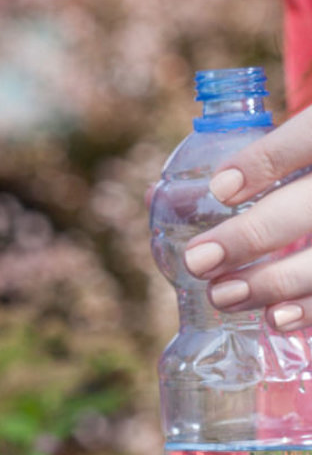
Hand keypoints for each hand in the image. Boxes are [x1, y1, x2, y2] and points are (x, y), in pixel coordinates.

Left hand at [183, 106, 311, 328]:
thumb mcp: (310, 137)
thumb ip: (263, 158)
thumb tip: (159, 193)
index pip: (311, 135)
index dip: (267, 160)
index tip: (219, 189)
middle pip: (311, 206)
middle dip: (255, 236)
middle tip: (198, 260)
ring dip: (278, 282)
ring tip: (223, 295)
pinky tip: (278, 319)